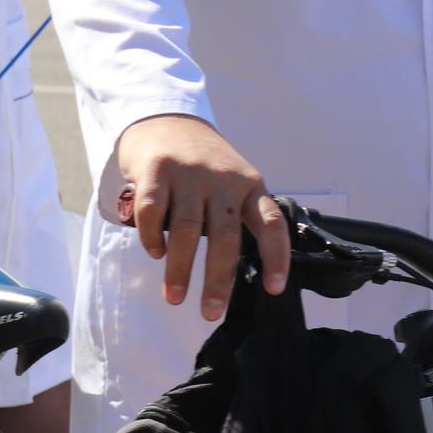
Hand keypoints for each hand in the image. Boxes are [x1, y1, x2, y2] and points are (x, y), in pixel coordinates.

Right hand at [114, 114, 289, 319]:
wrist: (166, 120)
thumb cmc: (203, 162)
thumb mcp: (232, 180)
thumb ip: (236, 215)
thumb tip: (237, 268)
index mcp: (249, 185)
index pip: (272, 222)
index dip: (277, 256)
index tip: (274, 288)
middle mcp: (223, 180)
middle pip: (226, 236)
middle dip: (219, 280)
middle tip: (211, 312)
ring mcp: (190, 174)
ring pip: (189, 231)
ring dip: (180, 269)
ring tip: (176, 297)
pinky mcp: (157, 170)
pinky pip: (154, 212)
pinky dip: (154, 238)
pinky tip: (155, 253)